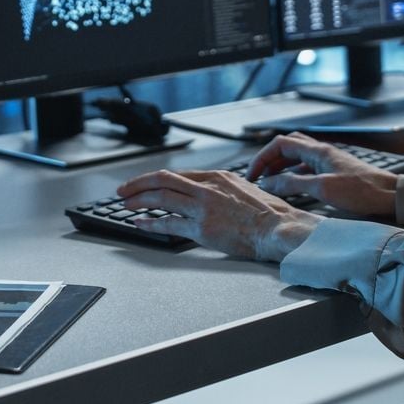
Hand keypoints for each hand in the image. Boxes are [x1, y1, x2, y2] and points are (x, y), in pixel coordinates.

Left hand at [116, 168, 321, 261]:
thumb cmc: (270, 214)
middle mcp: (207, 188)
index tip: (145, 183)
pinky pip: (168, 223)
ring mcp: (203, 207)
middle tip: (123, 191)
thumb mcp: (245, 189)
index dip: (156, 179)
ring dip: (139, 201)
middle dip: (139, 184)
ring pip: (161, 197)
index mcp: (218, 176)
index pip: (178, 174)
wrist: (279, 228)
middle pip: (163, 180)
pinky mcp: (202, 228)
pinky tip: (141, 224)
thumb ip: (224, 189)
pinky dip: (151, 223)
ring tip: (126, 205)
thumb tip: (213, 194)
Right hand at [243, 133, 398, 217]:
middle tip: (258, 176)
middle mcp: (322, 152)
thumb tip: (268, 183)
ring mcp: (329, 162)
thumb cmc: (362, 191)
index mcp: (318, 151)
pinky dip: (294, 174)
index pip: (280, 144)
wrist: (390, 196)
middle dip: (269, 159)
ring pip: (297, 157)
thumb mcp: (323, 188)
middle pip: (287, 147)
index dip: (262, 157)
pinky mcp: (335, 173)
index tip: (252, 175)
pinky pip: (307, 168)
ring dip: (281, 167)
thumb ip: (293, 184)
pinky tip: (293, 187)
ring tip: (270, 182)